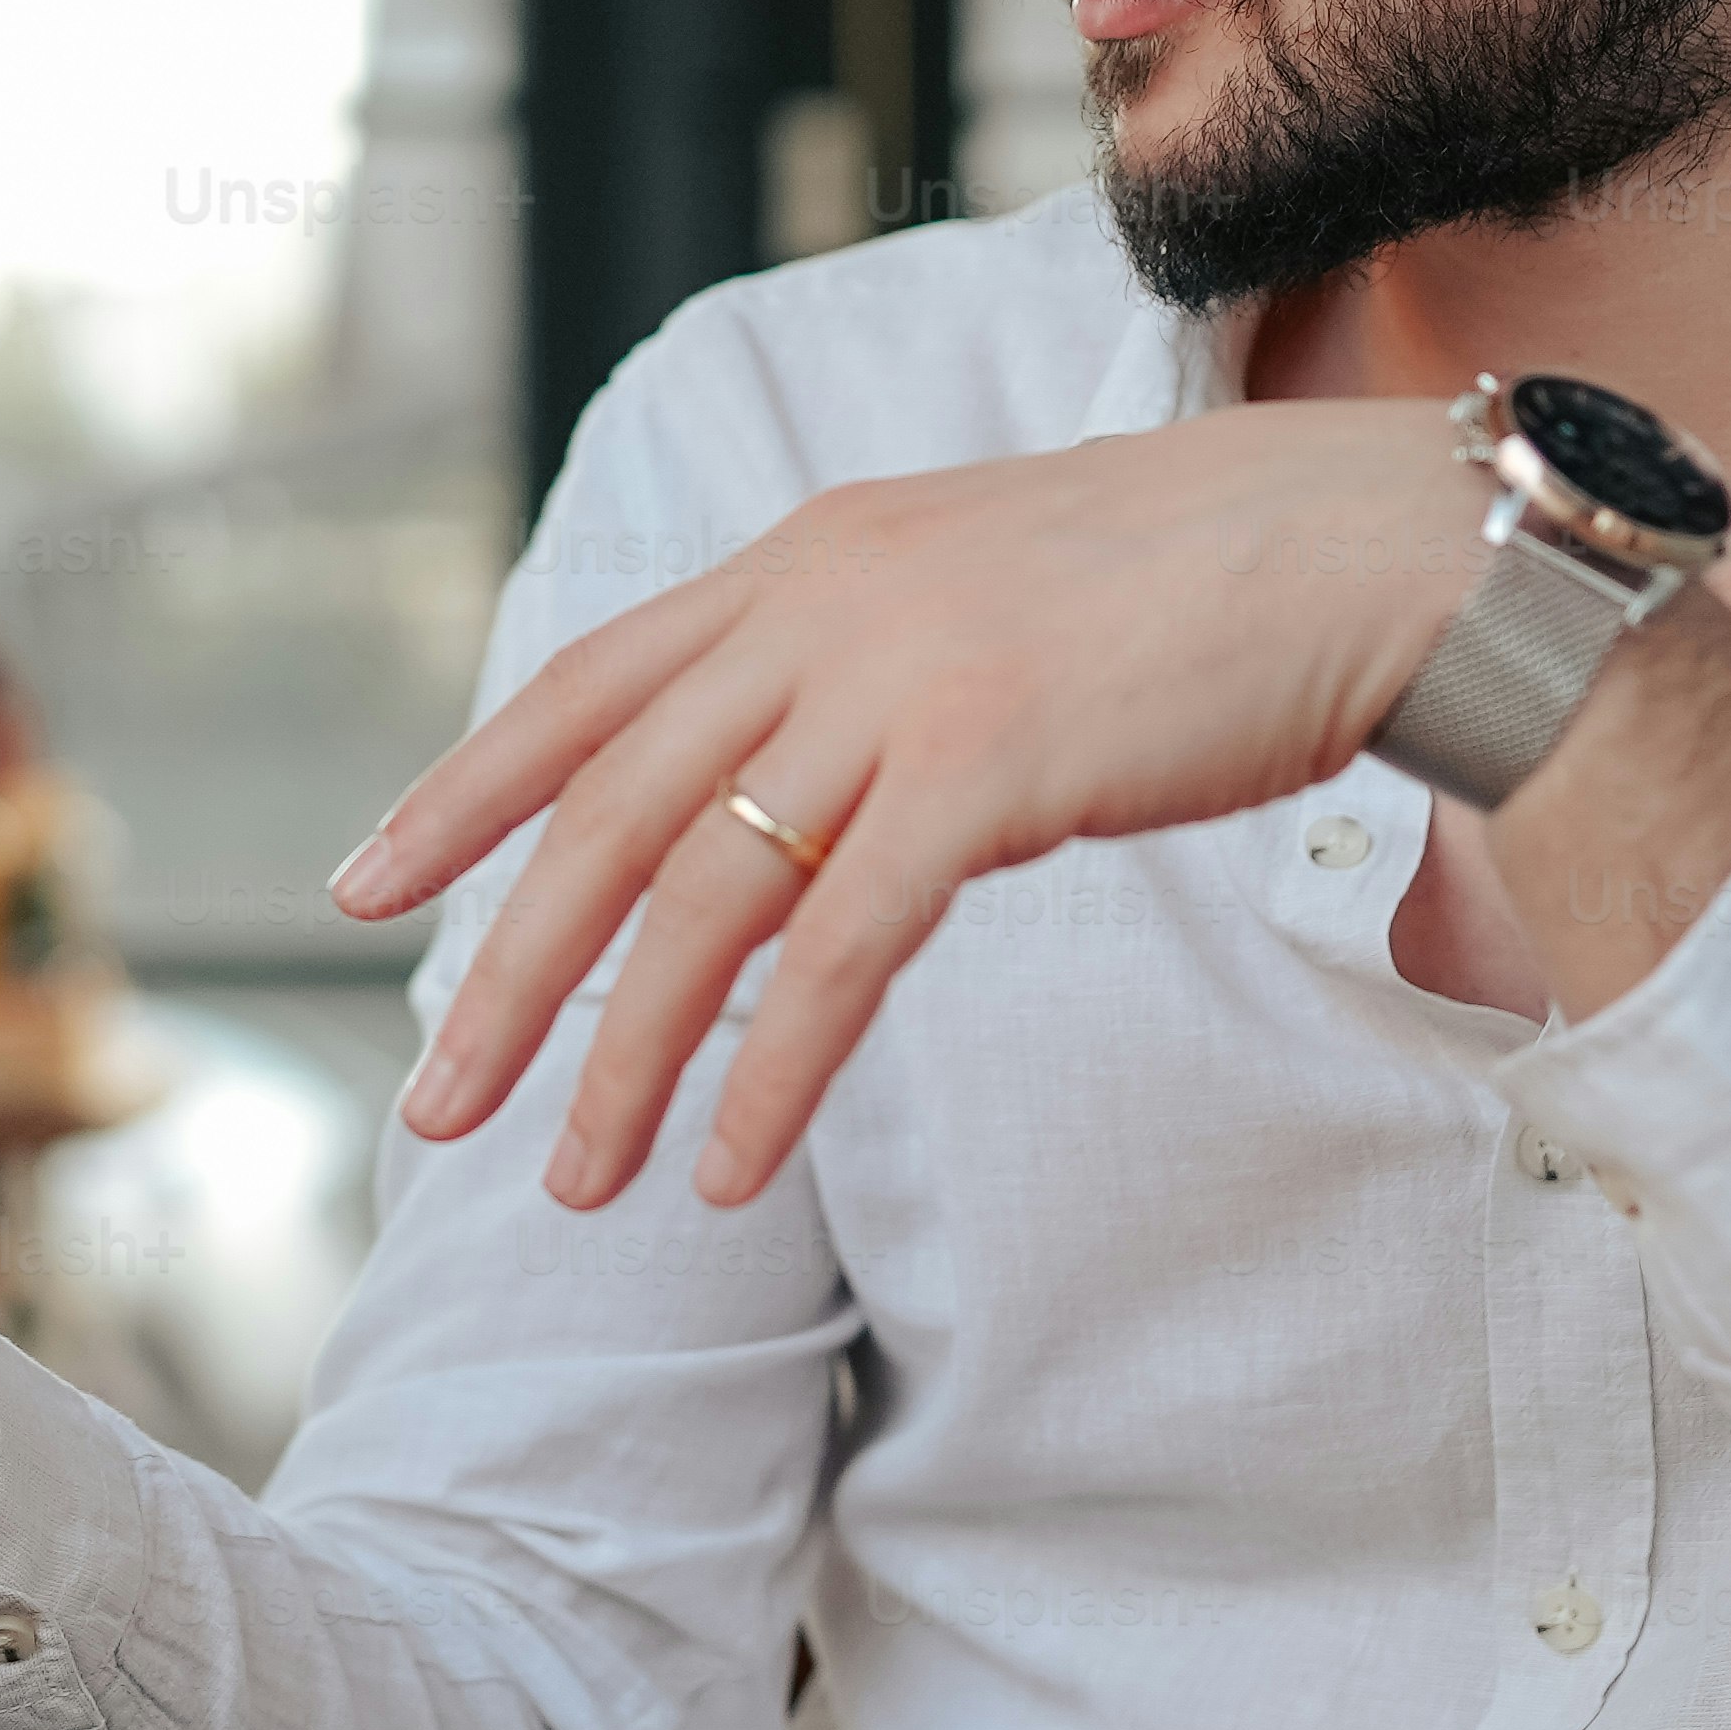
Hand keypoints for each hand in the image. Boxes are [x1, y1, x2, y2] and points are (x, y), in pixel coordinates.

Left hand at [329, 402, 1474, 1207]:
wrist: (1364, 549)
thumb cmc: (1187, 592)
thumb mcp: (971, 599)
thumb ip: (854, 672)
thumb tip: (775, 791)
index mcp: (802, 562)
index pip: (584, 687)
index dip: (466, 791)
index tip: (366, 884)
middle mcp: (821, 606)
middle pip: (608, 815)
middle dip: (504, 973)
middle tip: (433, 1107)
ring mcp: (901, 681)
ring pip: (703, 899)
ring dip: (620, 1057)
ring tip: (568, 1180)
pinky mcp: (990, 766)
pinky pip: (840, 950)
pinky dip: (770, 1072)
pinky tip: (723, 1166)